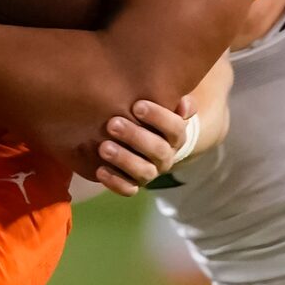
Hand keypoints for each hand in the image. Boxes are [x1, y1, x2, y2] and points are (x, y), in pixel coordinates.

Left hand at [90, 54, 229, 195]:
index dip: (158, 117)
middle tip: (112, 124)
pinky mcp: (133, 183)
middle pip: (158, 149)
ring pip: (144, 172)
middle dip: (135, 136)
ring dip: (124, 160)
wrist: (141, 138)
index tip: (137, 105)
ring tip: (103, 147)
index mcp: (176, 134)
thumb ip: (170, 95)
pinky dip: (115, 182)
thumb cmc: (147, 114)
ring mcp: (150, 171)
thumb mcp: (159, 101)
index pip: (176, 127)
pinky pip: (128, 189)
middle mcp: (166, 155)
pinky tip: (99, 170)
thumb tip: (185, 101)